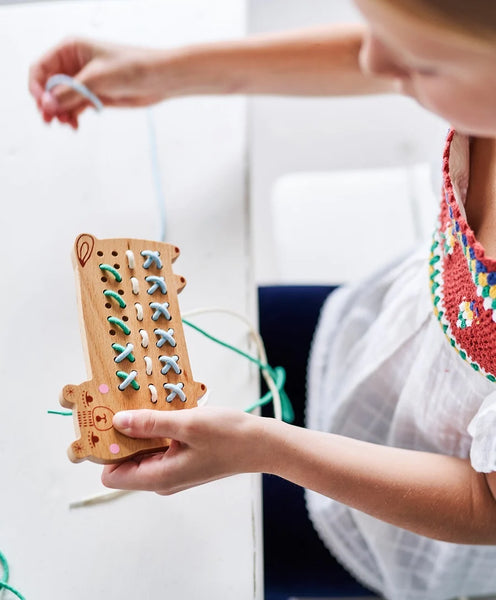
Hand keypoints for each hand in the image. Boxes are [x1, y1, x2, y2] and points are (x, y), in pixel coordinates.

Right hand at [29, 38, 172, 127]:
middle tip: (50, 120)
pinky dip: (72, 116)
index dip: (37, 87)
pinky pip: (74, 107)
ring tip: (67, 124)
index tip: (42, 104)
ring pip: (60, 99)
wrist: (159, 79)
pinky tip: (74, 125)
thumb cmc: (132, 68)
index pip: (41, 68)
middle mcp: (74, 64)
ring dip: (60, 113)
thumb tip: (47, 104)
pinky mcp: (94, 95)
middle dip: (48, 103)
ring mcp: (83, 81)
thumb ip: (71, 93)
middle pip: (48, 86)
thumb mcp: (97, 79)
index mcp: (70, 49)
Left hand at [101, 407, 264, 494]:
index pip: (111, 474)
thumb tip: (118, 422)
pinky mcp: (181, 459)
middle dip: (121, 434)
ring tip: (145, 403)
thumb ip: (150, 424)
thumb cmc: (228, 436)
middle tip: (123, 405)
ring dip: (140, 428)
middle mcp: (161, 479)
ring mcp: (172, 470)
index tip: (104, 422)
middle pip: (124, 461)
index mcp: (159, 477)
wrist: (261, 444)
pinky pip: (158, 446)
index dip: (105, 450)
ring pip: (142, 451)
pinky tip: (164, 410)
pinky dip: (156, 428)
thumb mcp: (187, 424)